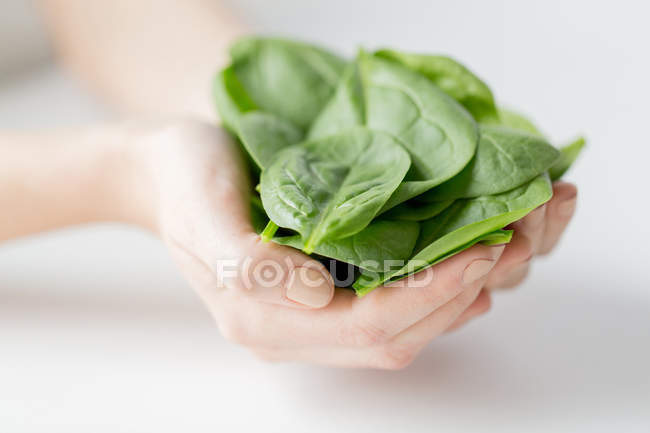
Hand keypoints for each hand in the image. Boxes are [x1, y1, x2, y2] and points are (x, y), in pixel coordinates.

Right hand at [128, 120, 574, 368]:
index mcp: (260, 319)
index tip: (478, 251)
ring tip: (495, 258)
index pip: (365, 327)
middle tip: (502, 249)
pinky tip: (457, 273)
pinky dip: (430, 297)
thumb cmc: (182, 179)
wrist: (164, 170)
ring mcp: (304, 318)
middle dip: (453, 300)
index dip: (428, 296)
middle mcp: (288, 330)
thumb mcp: (202, 208)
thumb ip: (245, 261)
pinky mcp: (318, 296)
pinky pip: (385, 312)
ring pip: (395, 334)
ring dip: (451, 301)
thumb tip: (317, 294)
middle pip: (390, 340)